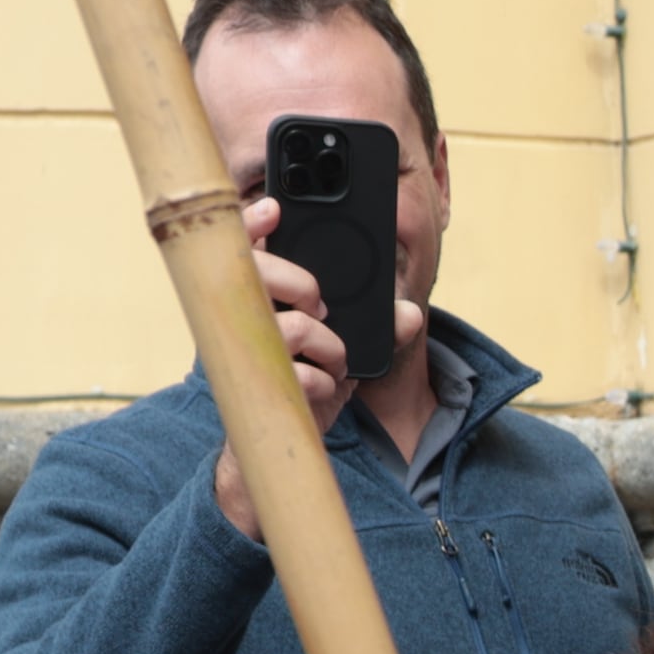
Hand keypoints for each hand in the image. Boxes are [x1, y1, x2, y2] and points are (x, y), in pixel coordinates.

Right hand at [205, 194, 417, 539]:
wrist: (282, 447)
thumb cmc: (307, 386)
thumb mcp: (348, 352)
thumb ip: (380, 328)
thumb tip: (410, 314)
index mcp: (260, 299)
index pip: (244, 247)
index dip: (254, 221)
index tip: (275, 206)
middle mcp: (243, 319)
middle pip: (257, 272)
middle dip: (300, 281)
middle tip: (320, 303)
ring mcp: (245, 354)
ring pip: (290, 325)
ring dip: (326, 345)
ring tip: (332, 361)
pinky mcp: (256, 389)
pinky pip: (298, 374)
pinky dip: (323, 384)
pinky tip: (322, 390)